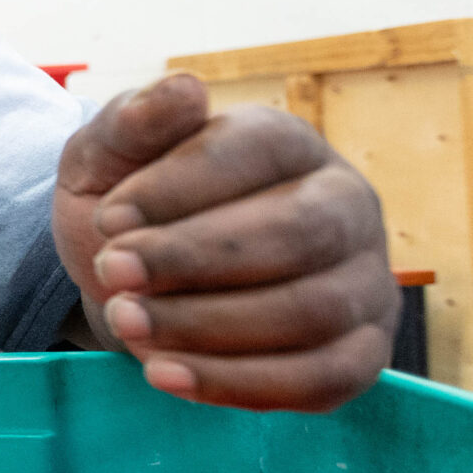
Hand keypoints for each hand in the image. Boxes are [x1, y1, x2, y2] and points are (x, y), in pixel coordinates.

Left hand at [52, 72, 397, 409]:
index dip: (177, 187)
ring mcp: (365, 281)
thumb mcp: (106, 158)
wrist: (142, 282)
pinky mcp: (360, 352)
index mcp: (286, 142)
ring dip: (209, 325)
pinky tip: (165, 375)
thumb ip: (132, 122)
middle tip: (112, 275)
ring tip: (127, 324)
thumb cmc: (134, 208)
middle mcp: (345, 204)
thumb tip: (183, 89)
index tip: (107, 219)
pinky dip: (239, 383)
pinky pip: (323, 379)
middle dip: (196, 260)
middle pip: (298, 233)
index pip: (254, 152)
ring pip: (311, 310)